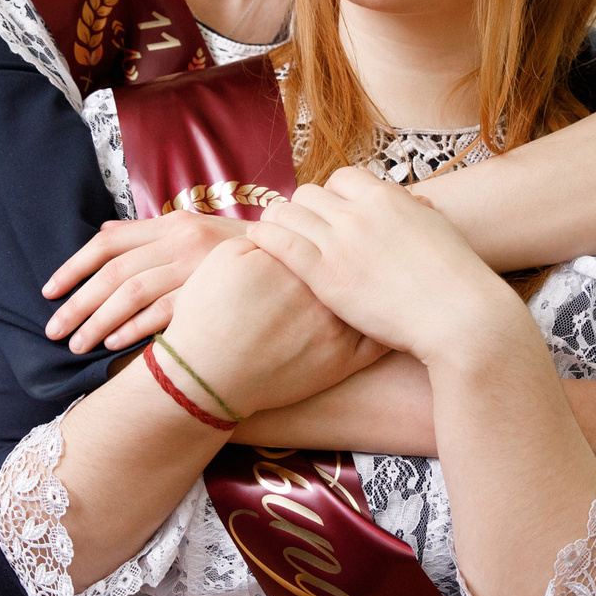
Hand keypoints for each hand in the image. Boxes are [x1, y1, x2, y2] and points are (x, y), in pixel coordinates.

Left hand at [43, 211, 248, 353]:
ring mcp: (197, 268)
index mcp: (171, 224)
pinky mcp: (212, 295)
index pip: (108, 242)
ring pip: (132, 294)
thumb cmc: (238, 253)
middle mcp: (180, 241)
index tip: (49, 291)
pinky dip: (134, 329)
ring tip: (77, 345)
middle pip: (113, 273)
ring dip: (98, 322)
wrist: (295, 264)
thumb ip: (148, 233)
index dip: (74, 267)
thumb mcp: (194, 231)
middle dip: (77, 304)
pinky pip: (164, 314)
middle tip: (53, 329)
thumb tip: (102, 234)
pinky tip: (113, 345)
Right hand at [159, 238, 386, 416]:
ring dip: (388, 277)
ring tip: (389, 267)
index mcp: (300, 260)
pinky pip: (381, 339)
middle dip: (369, 246)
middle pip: (361, 258)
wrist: (205, 375)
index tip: (338, 225)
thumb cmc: (208, 315)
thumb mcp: (227, 257)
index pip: (331, 231)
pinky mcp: (344, 361)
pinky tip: (390, 310)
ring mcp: (338, 327)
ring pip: (378, 295)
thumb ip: (265, 234)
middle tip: (372, 242)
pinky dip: (390, 323)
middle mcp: (326, 290)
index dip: (337, 225)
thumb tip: (286, 220)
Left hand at [248, 167, 517, 365]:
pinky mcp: (326, 274)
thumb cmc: (457, 282)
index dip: (332, 196)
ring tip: (272, 234)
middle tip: (298, 229)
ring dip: (279, 220)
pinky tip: (257, 243)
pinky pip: (281, 243)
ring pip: (289, 212)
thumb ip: (417, 213)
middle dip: (303, 209)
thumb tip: (414, 202)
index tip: (328, 213)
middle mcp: (360, 212)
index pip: (343, 178)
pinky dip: (265, 237)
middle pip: (311, 193)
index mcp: (388, 198)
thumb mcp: (438, 231)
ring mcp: (341, 242)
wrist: (460, 315)